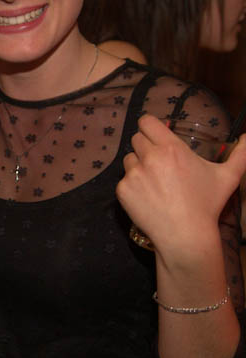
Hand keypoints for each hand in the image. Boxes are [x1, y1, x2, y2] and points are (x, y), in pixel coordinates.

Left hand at [117, 115, 245, 261]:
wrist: (185, 235)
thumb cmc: (207, 204)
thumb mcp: (228, 176)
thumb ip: (241, 154)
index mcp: (171, 148)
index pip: (146, 122)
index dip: (150, 126)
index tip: (156, 134)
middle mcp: (149, 157)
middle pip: (137, 139)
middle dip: (147, 146)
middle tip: (160, 162)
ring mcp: (133, 174)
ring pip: (129, 159)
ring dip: (138, 165)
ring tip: (156, 182)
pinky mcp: (123, 190)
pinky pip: (123, 179)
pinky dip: (133, 185)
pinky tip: (148, 196)